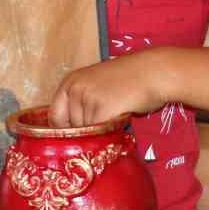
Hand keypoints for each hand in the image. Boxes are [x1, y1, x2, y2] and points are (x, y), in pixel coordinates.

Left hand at [49, 51, 167, 128]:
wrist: (154, 72)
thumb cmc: (130, 80)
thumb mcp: (96, 85)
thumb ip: (82, 103)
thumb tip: (72, 133)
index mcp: (69, 82)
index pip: (54, 116)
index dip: (66, 130)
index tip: (77, 137)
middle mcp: (74, 88)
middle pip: (71, 127)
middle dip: (86, 132)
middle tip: (107, 120)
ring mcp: (86, 98)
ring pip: (87, 132)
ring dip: (100, 132)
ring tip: (117, 114)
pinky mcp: (101, 109)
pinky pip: (100, 133)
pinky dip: (111, 133)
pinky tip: (122, 118)